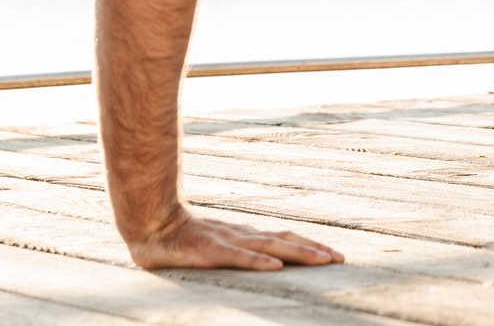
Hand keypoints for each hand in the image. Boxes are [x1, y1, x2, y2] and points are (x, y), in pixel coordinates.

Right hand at [127, 208, 343, 270]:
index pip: (284, 239)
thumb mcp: (216, 246)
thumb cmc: (183, 238)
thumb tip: (261, 262)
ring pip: (270, 248)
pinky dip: (258, 263)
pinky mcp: (211, 251)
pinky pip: (238, 258)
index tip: (334, 255)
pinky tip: (275, 268)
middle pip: (286, 241)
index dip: (309, 245)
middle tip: (342, 259)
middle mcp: (243, 236)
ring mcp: (228, 242)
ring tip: (323, 260)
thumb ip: (236, 252)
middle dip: (315, 250)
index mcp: (246, 236)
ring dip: (298, 254)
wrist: (152, 225)